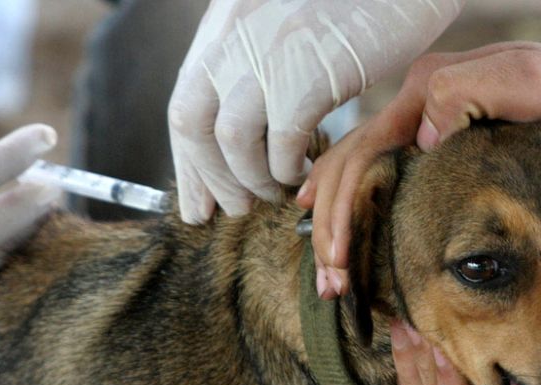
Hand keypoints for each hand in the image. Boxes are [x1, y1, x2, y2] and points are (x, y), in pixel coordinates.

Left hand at [168, 0, 462, 223]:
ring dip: (253, 180)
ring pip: (233, 141)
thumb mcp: (281, 22)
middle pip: (193, 125)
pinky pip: (282, 143)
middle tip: (237, 208)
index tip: (198, 203)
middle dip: (212, 179)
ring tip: (276, 191)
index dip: (191, 164)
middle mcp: (233, 37)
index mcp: (224, 27)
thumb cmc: (356, 3)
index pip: (184, 107)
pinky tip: (304, 172)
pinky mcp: (307, 75)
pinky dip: (289, 169)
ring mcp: (267, 54)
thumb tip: (233, 132)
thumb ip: (249, 64)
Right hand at [298, 0, 540, 297]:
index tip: (339, 259)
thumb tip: (420, 138)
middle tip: (330, 282)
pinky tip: (341, 229)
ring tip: (329, 273)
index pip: (363, 156)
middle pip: (349, 168)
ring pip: (355, 173)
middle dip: (332, 227)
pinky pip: (378, 174)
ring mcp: (420, 125)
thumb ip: (461, 95)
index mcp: (424, 95)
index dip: (343, 210)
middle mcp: (413, 109)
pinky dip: (353, 205)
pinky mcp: (432, 143)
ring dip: (335, 222)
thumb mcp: (522, 81)